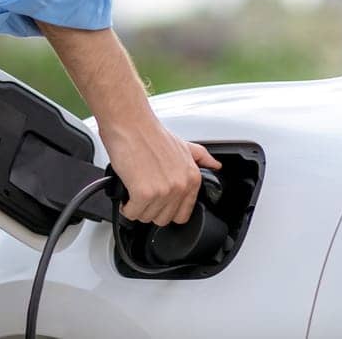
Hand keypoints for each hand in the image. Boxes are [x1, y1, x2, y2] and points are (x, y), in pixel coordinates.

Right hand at [99, 116, 220, 226]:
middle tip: (142, 192)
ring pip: (146, 217)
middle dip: (150, 209)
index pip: (183, 214)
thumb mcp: (184, 144)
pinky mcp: (143, 193)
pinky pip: (132, 212)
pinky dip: (126, 206)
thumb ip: (201, 157)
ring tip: (133, 188)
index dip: (167, 209)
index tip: (158, 200)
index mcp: (192, 178)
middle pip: (163, 219)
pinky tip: (126, 192)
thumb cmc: (150, 133)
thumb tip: (215, 165)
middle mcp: (181, 186)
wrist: (130, 123)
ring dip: (136, 207)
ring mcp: (163, 191)